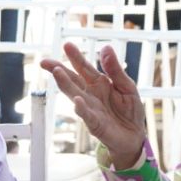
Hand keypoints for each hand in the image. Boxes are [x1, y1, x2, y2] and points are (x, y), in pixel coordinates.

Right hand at [41, 42, 147, 168]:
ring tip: (57, 72)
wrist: (134, 135)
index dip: (76, 57)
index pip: (84, 67)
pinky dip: (81, 108)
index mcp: (98, 83)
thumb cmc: (129, 110)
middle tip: (46, 62)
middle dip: (59, 70)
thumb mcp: (127, 85)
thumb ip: (115, 69)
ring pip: (75, 95)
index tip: (67, 45)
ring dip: (65, 84)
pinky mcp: (95, 124)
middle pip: (72, 80)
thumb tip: (106, 47)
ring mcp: (90, 109)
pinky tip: (76, 100)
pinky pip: (87, 115)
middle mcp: (90, 94)